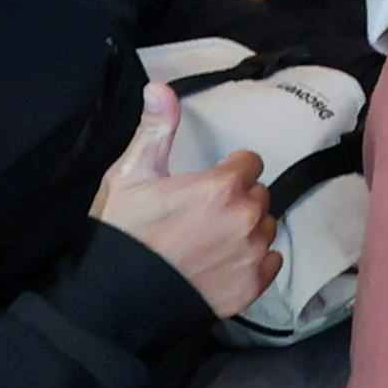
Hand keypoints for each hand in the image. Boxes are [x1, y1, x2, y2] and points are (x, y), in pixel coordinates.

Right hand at [89, 80, 281, 319]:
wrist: (117, 299)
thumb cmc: (124, 235)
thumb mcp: (131, 176)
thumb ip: (156, 129)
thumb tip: (159, 87)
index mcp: (222, 187)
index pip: (250, 163)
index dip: (230, 171)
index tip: (210, 183)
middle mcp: (245, 218)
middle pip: (258, 196)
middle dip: (238, 200)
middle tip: (206, 215)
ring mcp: (251, 255)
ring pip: (266, 228)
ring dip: (247, 230)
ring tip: (213, 240)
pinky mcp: (251, 288)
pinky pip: (271, 263)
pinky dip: (254, 262)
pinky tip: (226, 263)